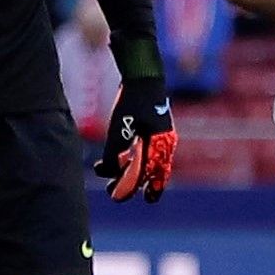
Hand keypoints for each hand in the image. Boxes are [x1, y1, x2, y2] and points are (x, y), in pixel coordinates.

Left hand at [99, 68, 176, 201]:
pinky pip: (150, 154)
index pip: (143, 175)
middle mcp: (164, 146)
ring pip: (151, 165)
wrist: (145, 78)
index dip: (128, 187)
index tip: (114, 195)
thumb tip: (110, 172)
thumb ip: (115, 151)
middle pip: (152, 175)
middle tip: (114, 192)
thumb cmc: (132, 102)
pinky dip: (136, 160)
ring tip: (114, 178)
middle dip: (133, 185)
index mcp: (157, 146)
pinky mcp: (157, 133)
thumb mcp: (119, 127)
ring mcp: (163, 139)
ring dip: (133, 173)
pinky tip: (122, 160)